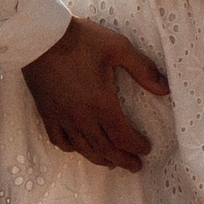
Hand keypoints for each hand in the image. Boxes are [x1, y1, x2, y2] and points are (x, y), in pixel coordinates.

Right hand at [21, 15, 169, 173]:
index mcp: (101, 103)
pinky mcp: (46, 113)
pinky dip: (72, 149)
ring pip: (83, 148)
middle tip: (135, 166)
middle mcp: (81, 117)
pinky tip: (79, 148)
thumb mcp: (117, 48)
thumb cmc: (79, 40)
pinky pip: (59, 140)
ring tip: (112, 163)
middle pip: (104, 148)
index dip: (136, 146)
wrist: (38, 37)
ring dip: (100, 159)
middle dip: (123, 159)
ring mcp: (61, 117)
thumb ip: (143, 69)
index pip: (122, 136)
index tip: (146, 148)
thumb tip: (165, 89)